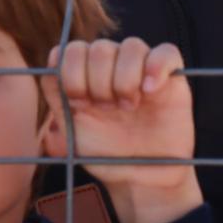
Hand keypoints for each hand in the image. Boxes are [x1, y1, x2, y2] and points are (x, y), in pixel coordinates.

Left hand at [43, 39, 201, 222]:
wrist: (140, 176)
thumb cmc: (105, 154)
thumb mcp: (70, 130)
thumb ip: (57, 97)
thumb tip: (51, 62)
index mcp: (86, 76)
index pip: (72, 49)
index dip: (72, 74)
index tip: (79, 105)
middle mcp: (113, 67)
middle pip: (100, 48)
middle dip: (99, 82)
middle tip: (107, 110)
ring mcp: (143, 69)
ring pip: (131, 46)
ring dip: (125, 79)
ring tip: (130, 107)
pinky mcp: (171, 75)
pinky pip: (166, 53)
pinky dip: (156, 68)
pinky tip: (150, 92)